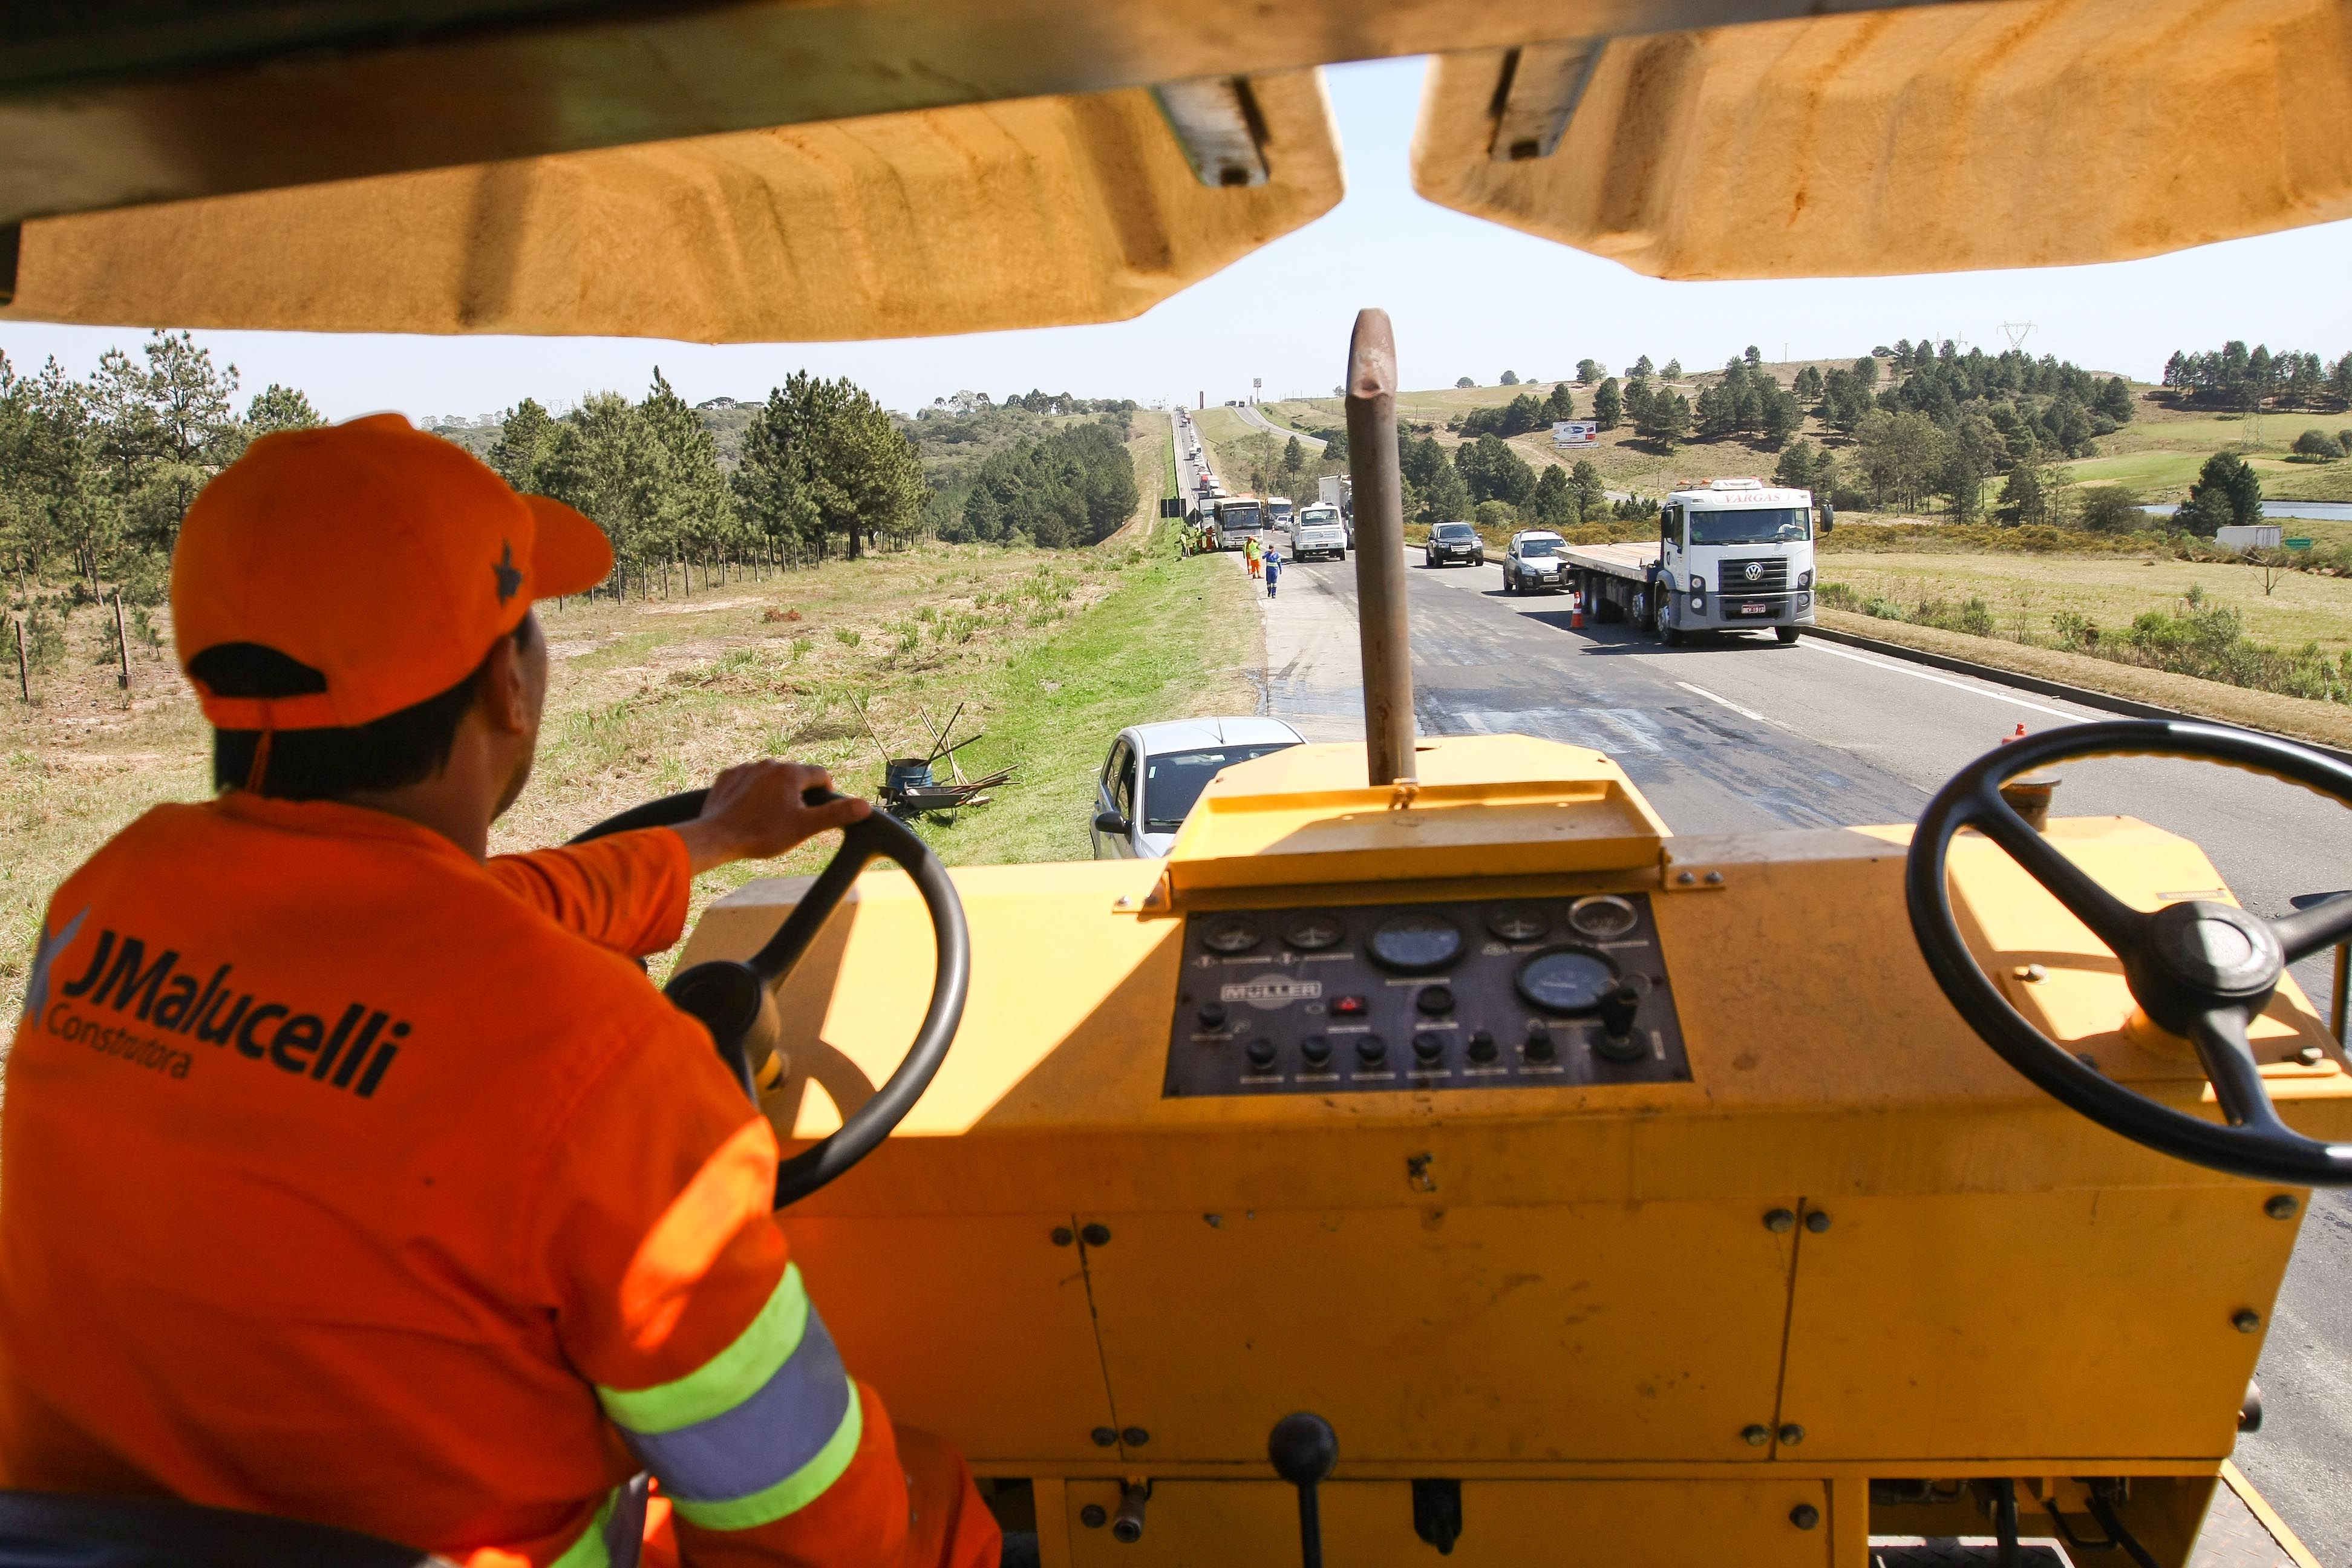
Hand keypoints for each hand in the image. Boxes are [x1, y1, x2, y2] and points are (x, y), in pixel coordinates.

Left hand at [672, 760, 871, 874]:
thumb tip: (865, 806)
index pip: (820, 775)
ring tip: (769, 817)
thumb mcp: (805, 827)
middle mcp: (769, 764)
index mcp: (791, 773)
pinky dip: (752, 792)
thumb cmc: (762, 834)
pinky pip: (747, 780)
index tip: (820, 810)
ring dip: (775, 791)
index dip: (825, 792)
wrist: (717, 837)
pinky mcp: (727, 776)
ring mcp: (746, 768)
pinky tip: (749, 811)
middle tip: (793, 819)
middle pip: (795, 775)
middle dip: (798, 793)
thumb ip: (835, 814)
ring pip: (770, 777)